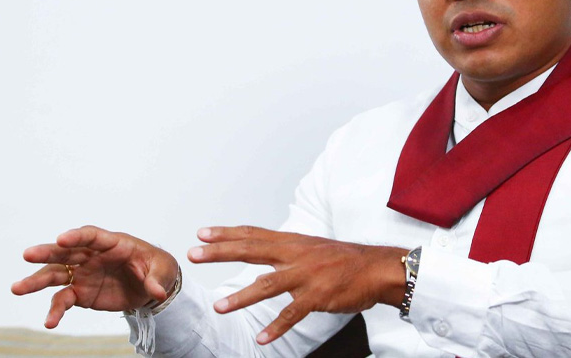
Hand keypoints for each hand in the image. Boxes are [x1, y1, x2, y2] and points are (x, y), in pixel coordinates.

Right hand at [11, 226, 178, 328]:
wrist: (151, 285)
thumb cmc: (156, 268)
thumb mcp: (163, 270)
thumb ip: (156, 280)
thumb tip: (157, 292)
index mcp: (113, 243)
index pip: (92, 235)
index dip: (77, 236)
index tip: (62, 238)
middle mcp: (92, 256)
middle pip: (66, 251)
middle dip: (47, 252)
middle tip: (27, 254)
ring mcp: (83, 274)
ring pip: (56, 274)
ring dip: (37, 281)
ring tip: (17, 288)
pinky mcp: (80, 293)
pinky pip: (63, 300)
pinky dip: (55, 310)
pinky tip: (50, 322)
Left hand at [188, 226, 406, 344]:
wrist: (376, 268)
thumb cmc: (343, 259)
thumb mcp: (311, 247)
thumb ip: (285, 252)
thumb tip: (260, 259)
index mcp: (292, 242)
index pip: (253, 234)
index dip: (227, 233)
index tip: (202, 232)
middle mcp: (296, 254)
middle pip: (252, 250)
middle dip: (221, 252)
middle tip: (194, 254)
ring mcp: (306, 275)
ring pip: (268, 285)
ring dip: (242, 297)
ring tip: (220, 307)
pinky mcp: (318, 296)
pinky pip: (293, 313)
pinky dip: (277, 327)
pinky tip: (262, 339)